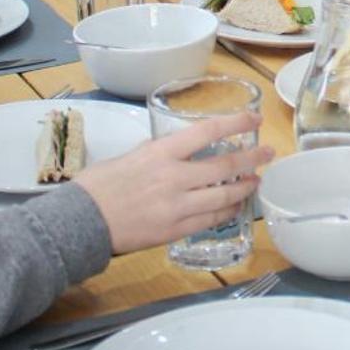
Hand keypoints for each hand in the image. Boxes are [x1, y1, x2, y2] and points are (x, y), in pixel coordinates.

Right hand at [71, 112, 271, 255]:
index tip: (254, 119)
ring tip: (255, 181)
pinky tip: (234, 206)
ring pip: (223, 196)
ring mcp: (177, 206)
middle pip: (224, 167)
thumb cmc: (100, 185)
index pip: (208, 132)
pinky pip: (210, 220)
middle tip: (267, 153)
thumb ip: (161, 154)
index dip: (236, 124)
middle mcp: (174, 177)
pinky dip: (227, 211)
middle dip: (251, 159)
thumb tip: (182, 154)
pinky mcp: (175, 230)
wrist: (82, 221)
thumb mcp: (132, 157)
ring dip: (244, 187)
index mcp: (161, 152)